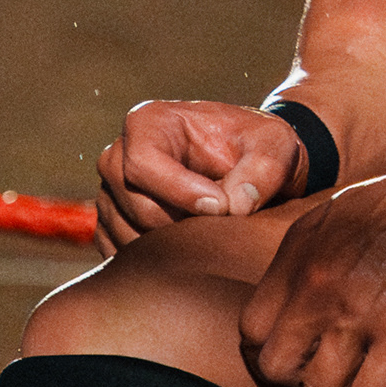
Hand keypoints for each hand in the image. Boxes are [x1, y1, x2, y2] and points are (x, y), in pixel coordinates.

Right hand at [92, 100, 313, 247]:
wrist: (250, 168)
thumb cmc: (257, 149)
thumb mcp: (274, 147)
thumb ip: (262, 171)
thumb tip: (235, 205)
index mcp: (148, 123)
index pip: (143, 162)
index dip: (181, 191)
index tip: (222, 207)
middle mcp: (118, 157)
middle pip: (135, 204)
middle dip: (181, 223)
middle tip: (222, 228)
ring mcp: (111, 194)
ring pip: (127, 234)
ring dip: (172, 246)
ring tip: (212, 238)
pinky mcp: (113, 227)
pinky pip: (121, 254)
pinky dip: (155, 263)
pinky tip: (192, 254)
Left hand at [238, 148, 385, 386]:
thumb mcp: (341, 214)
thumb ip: (309, 258)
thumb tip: (298, 305)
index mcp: (301, 256)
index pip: (252, 329)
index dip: (269, 352)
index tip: (294, 360)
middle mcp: (319, 288)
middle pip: (275, 367)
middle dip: (296, 383)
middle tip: (323, 382)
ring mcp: (359, 316)